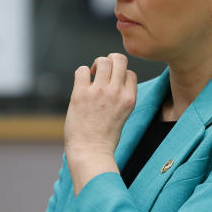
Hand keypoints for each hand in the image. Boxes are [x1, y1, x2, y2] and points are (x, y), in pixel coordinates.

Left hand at [64, 53, 136, 193]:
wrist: (91, 152)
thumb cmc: (105, 138)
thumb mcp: (123, 115)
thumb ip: (121, 97)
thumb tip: (111, 80)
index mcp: (130, 99)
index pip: (130, 72)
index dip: (120, 75)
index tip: (111, 85)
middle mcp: (117, 92)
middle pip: (119, 59)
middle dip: (109, 61)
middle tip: (101, 73)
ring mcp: (99, 92)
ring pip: (102, 61)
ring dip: (96, 65)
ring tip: (91, 78)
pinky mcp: (81, 94)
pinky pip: (81, 69)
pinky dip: (81, 73)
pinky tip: (81, 85)